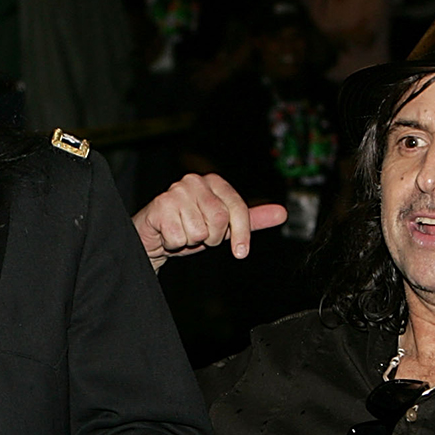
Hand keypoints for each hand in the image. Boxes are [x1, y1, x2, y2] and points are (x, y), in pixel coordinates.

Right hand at [133, 174, 288, 272]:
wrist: (152, 238)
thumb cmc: (188, 228)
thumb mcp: (223, 226)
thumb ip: (250, 220)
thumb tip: (282, 213)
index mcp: (213, 182)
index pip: (237, 208)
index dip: (241, 233)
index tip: (240, 252)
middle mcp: (194, 181)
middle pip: (220, 220)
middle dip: (211, 237)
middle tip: (198, 235)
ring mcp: (175, 192)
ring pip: (200, 231)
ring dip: (191, 241)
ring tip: (182, 232)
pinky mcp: (160, 206)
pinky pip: (180, 237)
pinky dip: (174, 244)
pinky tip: (168, 234)